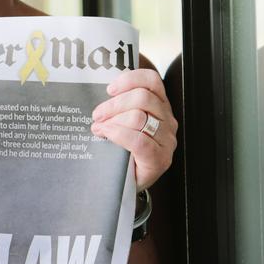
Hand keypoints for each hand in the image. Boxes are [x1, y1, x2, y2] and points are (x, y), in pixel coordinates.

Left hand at [90, 69, 177, 190]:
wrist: (125, 183)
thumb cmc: (121, 150)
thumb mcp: (121, 122)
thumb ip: (118, 106)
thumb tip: (96, 91)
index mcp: (160, 107)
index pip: (152, 82)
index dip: (130, 79)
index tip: (109, 89)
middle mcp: (167, 121)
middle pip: (142, 98)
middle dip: (114, 104)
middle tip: (97, 114)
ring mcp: (166, 141)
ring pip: (138, 117)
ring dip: (112, 120)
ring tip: (98, 127)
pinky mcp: (159, 159)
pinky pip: (138, 140)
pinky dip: (117, 134)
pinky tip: (105, 135)